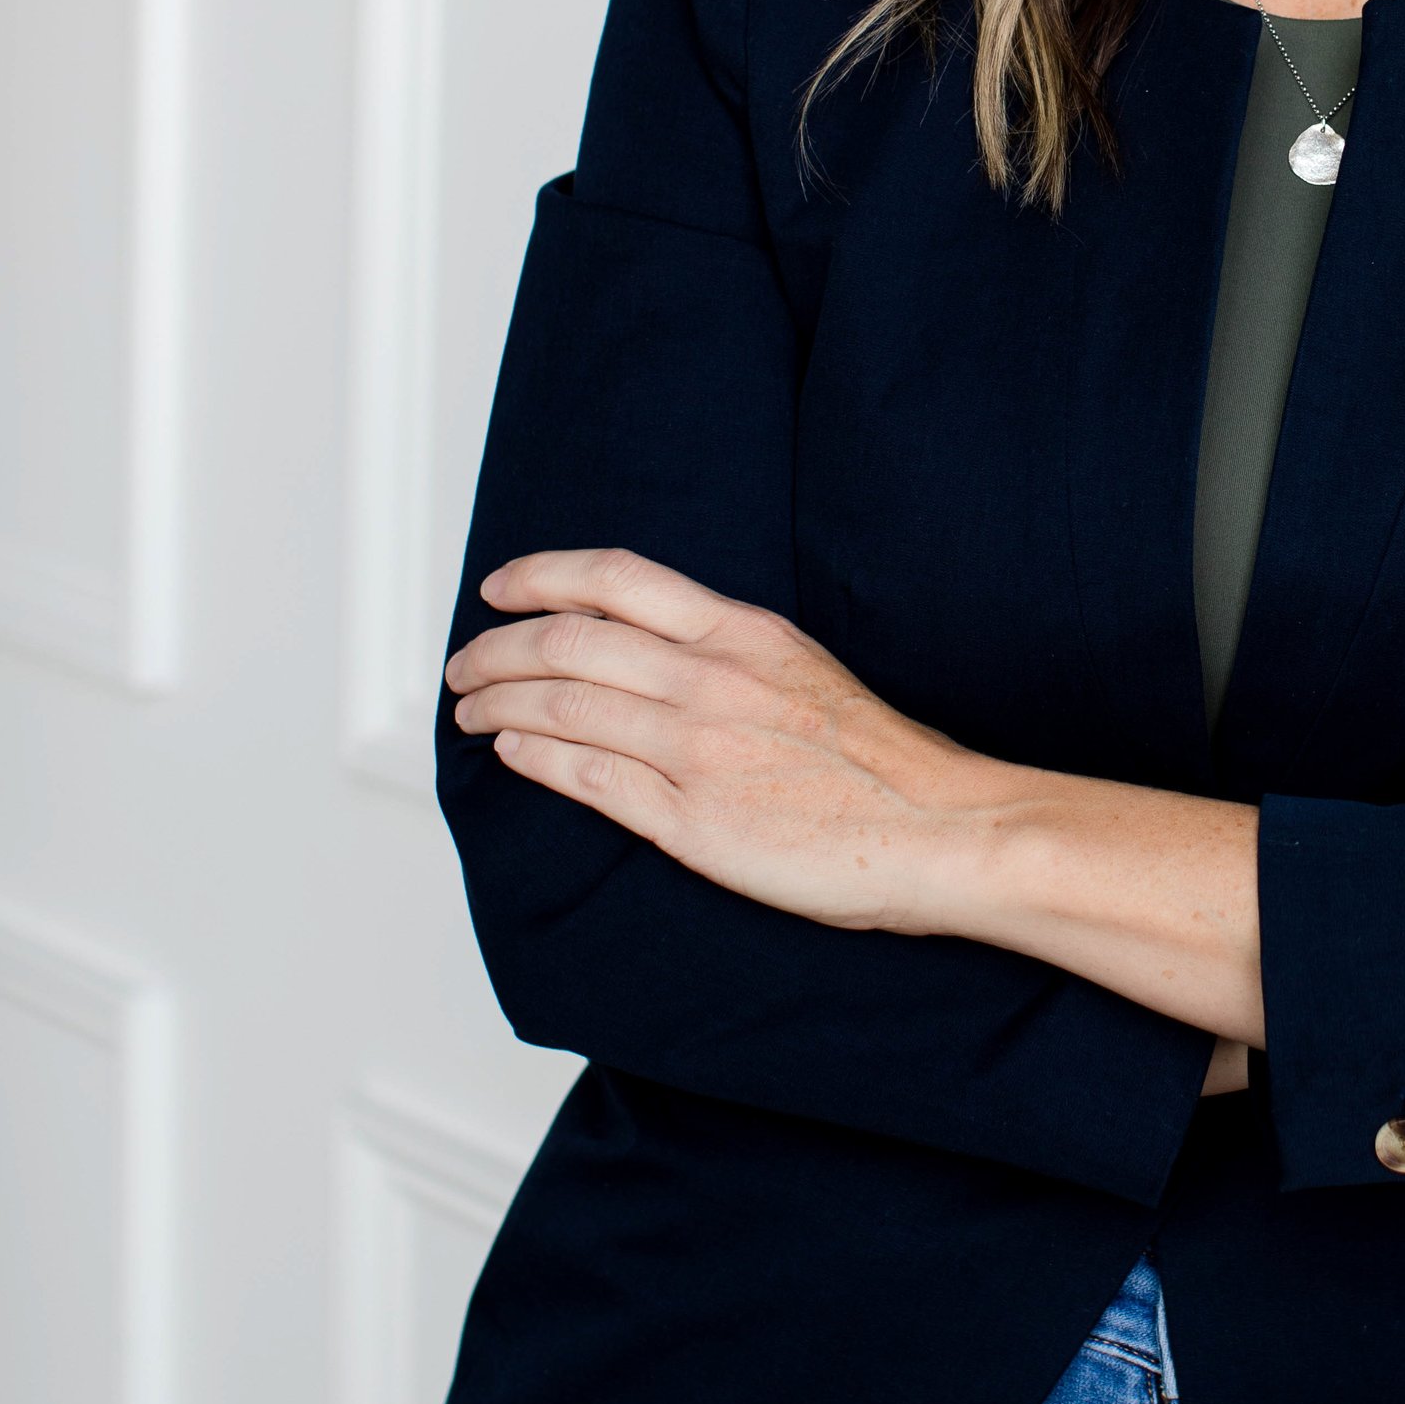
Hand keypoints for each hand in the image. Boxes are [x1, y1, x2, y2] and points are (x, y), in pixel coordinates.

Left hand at [446, 547, 992, 928]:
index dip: (540, 576)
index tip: (499, 588)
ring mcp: (697, 749)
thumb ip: (727, 655)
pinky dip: (533, 759)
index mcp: (742, 633)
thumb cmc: (881, 763)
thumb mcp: (802, 670)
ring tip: (469, 713)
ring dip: (497, 705)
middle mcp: (711, 679)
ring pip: (561, 707)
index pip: (615, 578)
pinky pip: (586, 777)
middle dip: (495, 649)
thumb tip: (650, 653)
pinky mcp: (691, 819)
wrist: (939, 827)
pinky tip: (510, 755)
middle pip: (567, 640)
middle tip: (465, 665)